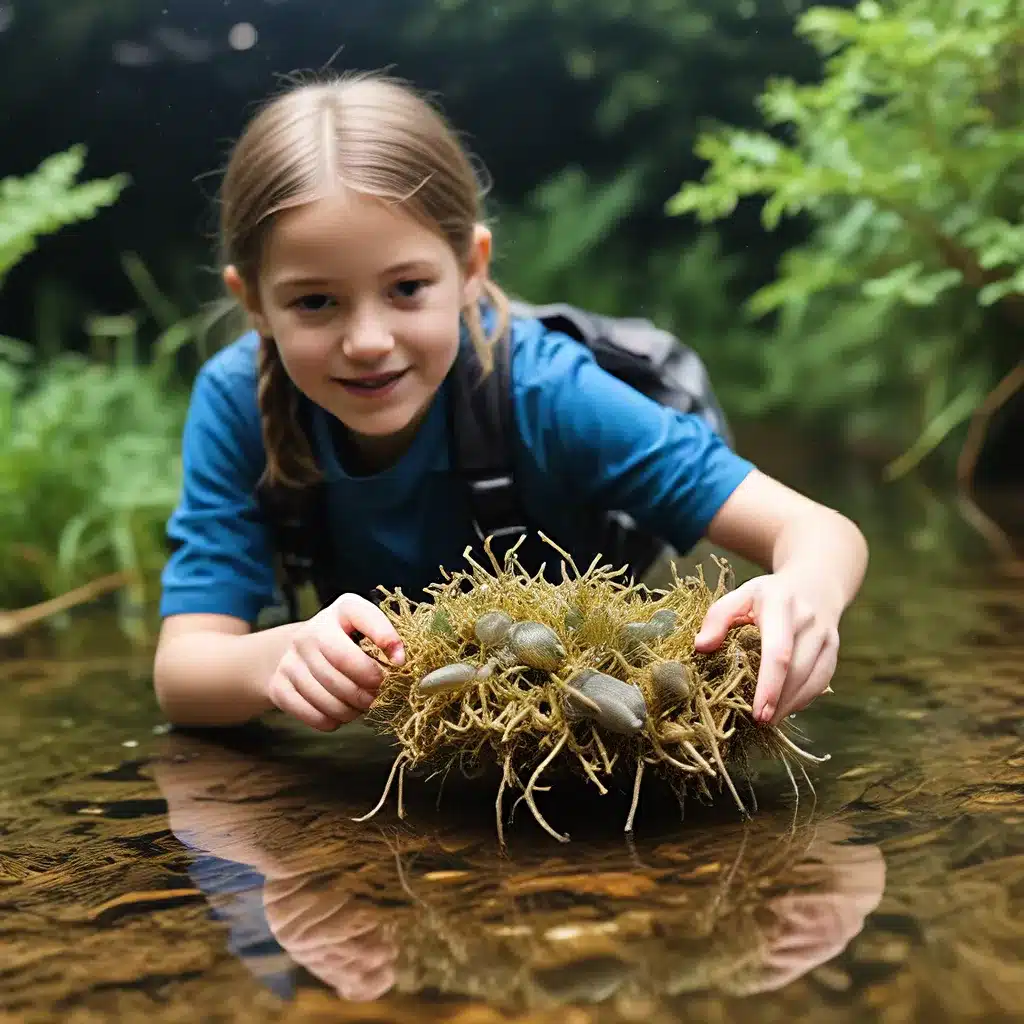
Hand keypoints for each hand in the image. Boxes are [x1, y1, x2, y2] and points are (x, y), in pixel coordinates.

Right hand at [267, 593, 404, 731]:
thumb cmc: (347, 642)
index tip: (400, 662)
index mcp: (341, 609)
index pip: (363, 617)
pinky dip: (332, 720)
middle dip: (368, 688)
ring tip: (360, 705)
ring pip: (328, 696)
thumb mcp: (367, 631)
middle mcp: (310, 631)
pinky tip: (339, 713)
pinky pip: (312, 714)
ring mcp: (290, 660)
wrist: (300, 653)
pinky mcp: (278, 687)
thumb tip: (400, 661)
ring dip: (352, 709)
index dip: (386, 638)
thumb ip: (386, 640)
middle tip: (378, 695)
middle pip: (343, 664)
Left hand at [693, 573, 839, 725]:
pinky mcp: (834, 648)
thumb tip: (701, 647)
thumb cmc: (768, 595)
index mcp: (780, 605)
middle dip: (780, 700)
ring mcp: (826, 635)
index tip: (758, 711)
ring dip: (792, 704)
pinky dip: (804, 698)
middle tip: (760, 720)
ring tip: (771, 719)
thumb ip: (718, 617)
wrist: (813, 583)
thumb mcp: (740, 595)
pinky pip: (822, 680)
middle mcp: (808, 620)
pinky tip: (787, 707)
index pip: (778, 652)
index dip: (770, 685)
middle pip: (798, 670)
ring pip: (813, 679)